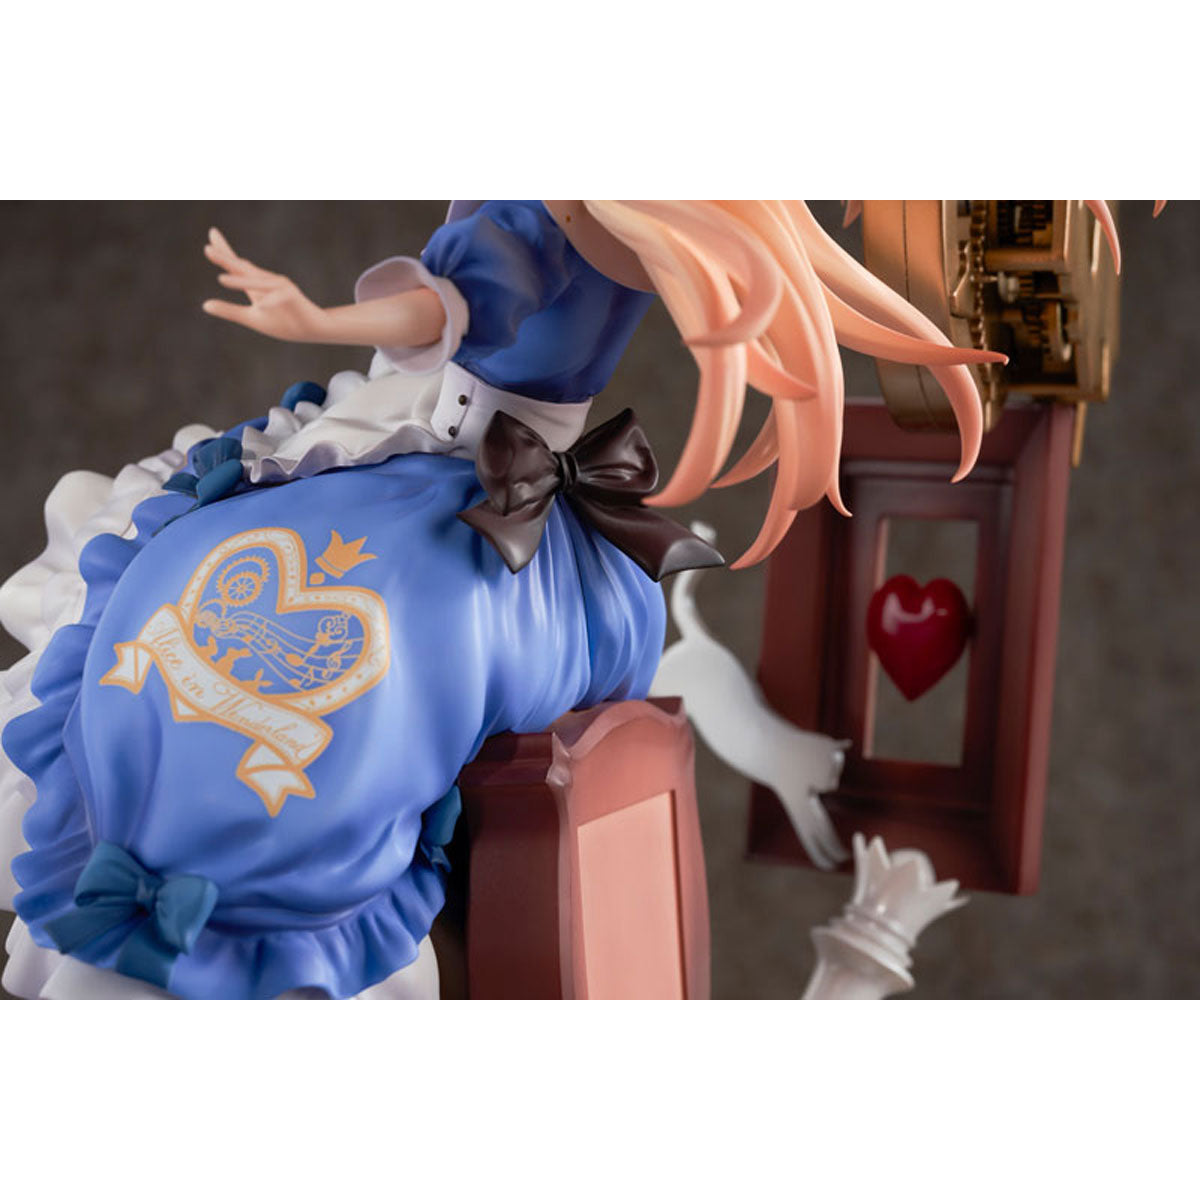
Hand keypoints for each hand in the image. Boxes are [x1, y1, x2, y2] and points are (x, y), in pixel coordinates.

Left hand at [201, 227, 328, 342]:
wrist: (312, 329)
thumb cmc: (284, 321)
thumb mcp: (252, 318)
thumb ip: (229, 311)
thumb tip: (204, 305)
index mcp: (255, 284)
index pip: (237, 266)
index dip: (223, 253)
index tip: (211, 234)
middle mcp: (267, 281)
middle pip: (243, 269)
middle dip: (226, 259)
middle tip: (207, 249)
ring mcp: (281, 288)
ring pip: (258, 283)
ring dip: (241, 282)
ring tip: (221, 279)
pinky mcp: (293, 298)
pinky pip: (279, 299)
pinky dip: (270, 302)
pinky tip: (261, 305)